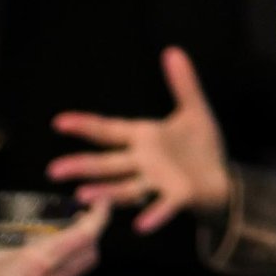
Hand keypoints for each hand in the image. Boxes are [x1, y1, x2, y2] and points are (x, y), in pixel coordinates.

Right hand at [49, 43, 229, 230]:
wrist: (223, 178)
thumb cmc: (201, 147)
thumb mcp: (194, 110)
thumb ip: (183, 83)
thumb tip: (173, 50)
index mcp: (144, 137)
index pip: (109, 130)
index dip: (85, 125)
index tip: (58, 122)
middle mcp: (144, 161)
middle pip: (107, 163)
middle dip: (81, 165)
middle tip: (52, 170)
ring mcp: (158, 181)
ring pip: (126, 187)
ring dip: (105, 192)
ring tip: (81, 196)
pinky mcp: (178, 197)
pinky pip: (163, 207)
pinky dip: (153, 215)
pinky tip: (141, 226)